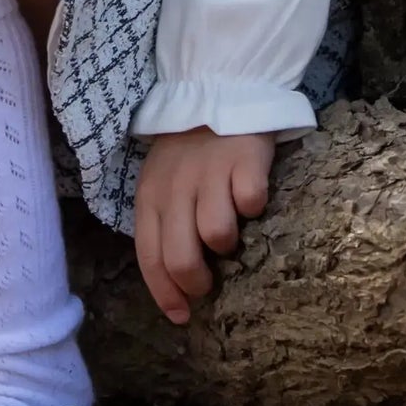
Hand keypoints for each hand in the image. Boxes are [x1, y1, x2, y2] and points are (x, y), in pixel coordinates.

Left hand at [133, 128, 274, 324]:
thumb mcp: (163, 183)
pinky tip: (253, 195)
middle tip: (210, 285)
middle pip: (180, 257)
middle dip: (196, 282)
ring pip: (216, 234)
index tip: (181, 316)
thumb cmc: (188, 149)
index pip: (149, 257)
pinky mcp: (243, 160)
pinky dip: (255, 205)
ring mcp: (209, 173)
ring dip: (228, 242)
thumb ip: (165, 224)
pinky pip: (252, 202)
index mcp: (149, 196)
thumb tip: (178, 283)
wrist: (216, 89)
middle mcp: (175, 187)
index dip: (165, 294)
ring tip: (233, 227)